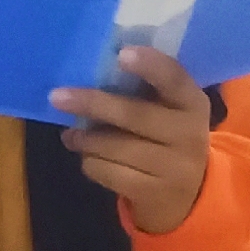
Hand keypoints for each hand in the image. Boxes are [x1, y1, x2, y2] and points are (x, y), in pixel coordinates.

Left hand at [49, 45, 210, 235]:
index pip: (175, 79)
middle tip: (57, 96)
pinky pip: (108, 172)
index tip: (121, 54)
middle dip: (93, 104)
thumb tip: (90, 70)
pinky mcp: (154, 193)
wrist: (189, 196)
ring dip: (84, 139)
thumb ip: (143, 90)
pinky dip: (91, 163)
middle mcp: (190, 134)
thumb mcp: (168, 113)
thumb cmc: (166, 140)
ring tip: (70, 135)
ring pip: (115, 147)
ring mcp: (174, 168)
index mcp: (192, 104)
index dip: (150, 66)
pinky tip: (89, 158)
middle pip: (135, 115)